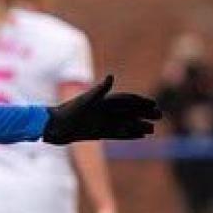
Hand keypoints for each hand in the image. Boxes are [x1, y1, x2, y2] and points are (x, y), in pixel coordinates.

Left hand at [43, 75, 161, 144]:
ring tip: (152, 130)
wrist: (53, 127)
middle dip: (143, 113)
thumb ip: (99, 90)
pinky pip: (116, 134)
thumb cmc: (67, 112)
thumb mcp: (84, 101)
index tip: (153, 104)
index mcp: (101, 100)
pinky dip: (128, 134)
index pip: (126, 100)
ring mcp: (100, 122)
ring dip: (138, 126)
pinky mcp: (96, 132)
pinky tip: (139, 136)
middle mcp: (102, 111)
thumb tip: (111, 77)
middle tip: (159, 116)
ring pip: (124, 123)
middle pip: (128, 111)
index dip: (140, 102)